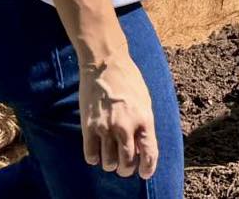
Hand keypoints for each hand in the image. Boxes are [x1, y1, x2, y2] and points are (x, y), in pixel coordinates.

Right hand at [80, 52, 158, 178]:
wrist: (106, 65)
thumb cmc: (129, 81)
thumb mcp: (145, 102)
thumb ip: (144, 124)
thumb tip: (142, 147)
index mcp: (145, 119)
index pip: (149, 153)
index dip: (148, 168)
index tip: (145, 173)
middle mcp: (126, 126)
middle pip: (127, 162)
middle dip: (127, 169)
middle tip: (125, 167)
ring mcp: (106, 128)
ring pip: (109, 162)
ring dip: (110, 164)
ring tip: (111, 158)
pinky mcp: (89, 127)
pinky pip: (90, 154)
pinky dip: (94, 158)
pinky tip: (97, 153)